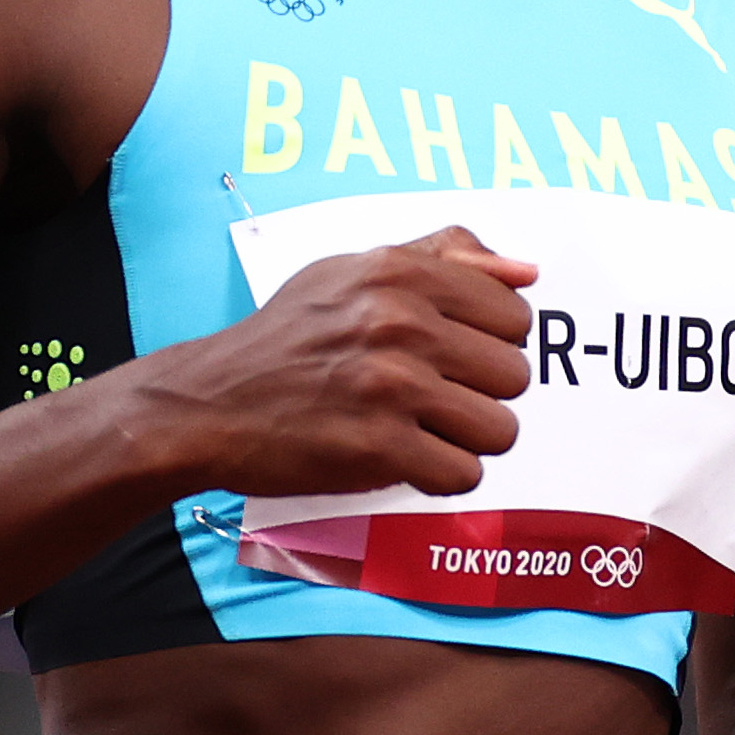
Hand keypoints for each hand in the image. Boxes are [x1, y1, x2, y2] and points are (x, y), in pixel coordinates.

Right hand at [138, 227, 536, 500]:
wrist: (208, 404)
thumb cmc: (286, 339)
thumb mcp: (351, 272)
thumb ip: (441, 258)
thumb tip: (526, 271)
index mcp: (400, 273)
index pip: (513, 312)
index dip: (489, 342)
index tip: (452, 356)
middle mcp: (400, 323)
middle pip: (514, 375)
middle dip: (480, 395)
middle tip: (431, 399)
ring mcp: (391, 386)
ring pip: (499, 429)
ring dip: (465, 440)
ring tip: (421, 430)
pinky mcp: (380, 446)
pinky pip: (463, 473)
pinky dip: (440, 476)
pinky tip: (404, 459)